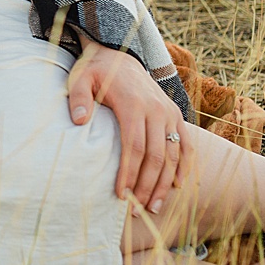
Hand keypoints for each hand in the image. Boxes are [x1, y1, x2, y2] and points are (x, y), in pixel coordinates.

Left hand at [66, 36, 189, 213]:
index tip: (121, 195)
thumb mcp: (80, 79)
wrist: (119, 54)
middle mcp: (156, 110)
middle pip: (156, 156)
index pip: (134, 147)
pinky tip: (177, 186)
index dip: (129, 173)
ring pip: (173, 155)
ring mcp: (169, 113)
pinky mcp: (175, 115)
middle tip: (136, 210)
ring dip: (164, 183)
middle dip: (146, 186)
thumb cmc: (95, 72)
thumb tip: (79, 122)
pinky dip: (184, 166)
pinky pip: (186, 144)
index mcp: (133, 104)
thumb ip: (78, 98)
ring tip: (153, 207)